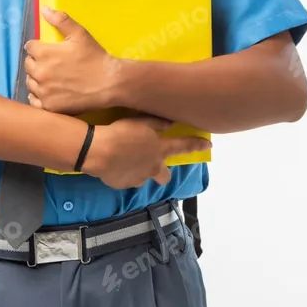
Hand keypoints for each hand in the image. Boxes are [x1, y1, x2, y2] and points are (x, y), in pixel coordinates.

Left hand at [24, 7, 119, 114]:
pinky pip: (34, 101)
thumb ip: (60, 20)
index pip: (29, 47)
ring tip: (51, 77)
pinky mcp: (49, 106)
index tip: (47, 50)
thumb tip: (44, 9)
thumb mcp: (80, 34)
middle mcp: (40, 73)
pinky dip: (38, 96)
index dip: (38, 46)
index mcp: (44, 53)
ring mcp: (44, 91)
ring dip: (37, 78)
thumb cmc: (95, 57)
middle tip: (51, 63)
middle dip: (37, 61)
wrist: (110, 83)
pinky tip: (48, 91)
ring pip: (30, 82)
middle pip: (28, 64)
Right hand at [81, 115, 211, 187]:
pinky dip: (125, 173)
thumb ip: (157, 123)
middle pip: (165, 176)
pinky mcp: (124, 185)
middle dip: (163, 171)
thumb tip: (171, 124)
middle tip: (153, 161)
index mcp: (160, 149)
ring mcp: (139, 178)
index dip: (197, 145)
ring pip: (145, 177)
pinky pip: (128, 179)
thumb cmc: (121, 132)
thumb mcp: (140, 121)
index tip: (208, 145)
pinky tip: (115, 164)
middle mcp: (153, 167)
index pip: (184, 146)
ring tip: (126, 160)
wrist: (98, 151)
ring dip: (141, 170)